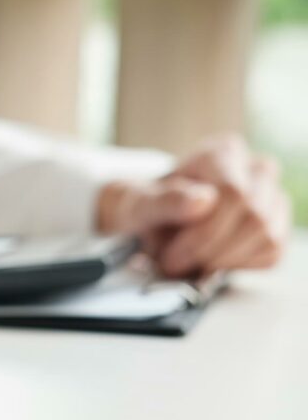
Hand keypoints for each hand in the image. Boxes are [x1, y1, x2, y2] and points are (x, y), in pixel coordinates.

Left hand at [98, 135, 290, 276]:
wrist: (155, 222)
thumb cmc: (150, 207)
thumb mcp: (142, 204)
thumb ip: (165, 201)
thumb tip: (203, 201)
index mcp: (223, 152)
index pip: (232, 193)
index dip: (204, 233)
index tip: (172, 256)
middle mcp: (257, 169)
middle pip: (253, 217)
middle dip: (211, 251)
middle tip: (176, 264)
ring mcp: (273, 197)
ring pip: (267, 237)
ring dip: (222, 262)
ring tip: (189, 261)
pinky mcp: (277, 227)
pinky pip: (270, 254)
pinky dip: (235, 267)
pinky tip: (209, 260)